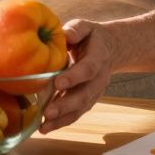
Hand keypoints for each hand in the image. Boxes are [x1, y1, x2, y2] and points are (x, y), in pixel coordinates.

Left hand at [40, 19, 114, 133]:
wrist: (110, 50)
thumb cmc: (91, 37)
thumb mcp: (85, 27)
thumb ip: (76, 30)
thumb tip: (66, 35)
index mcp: (98, 58)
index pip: (88, 69)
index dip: (75, 77)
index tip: (59, 83)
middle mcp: (98, 79)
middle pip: (84, 95)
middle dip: (66, 105)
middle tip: (48, 112)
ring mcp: (94, 92)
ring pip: (80, 108)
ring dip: (62, 119)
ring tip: (44, 127)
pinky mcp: (87, 100)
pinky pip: (76, 114)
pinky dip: (61, 122)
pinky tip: (45, 128)